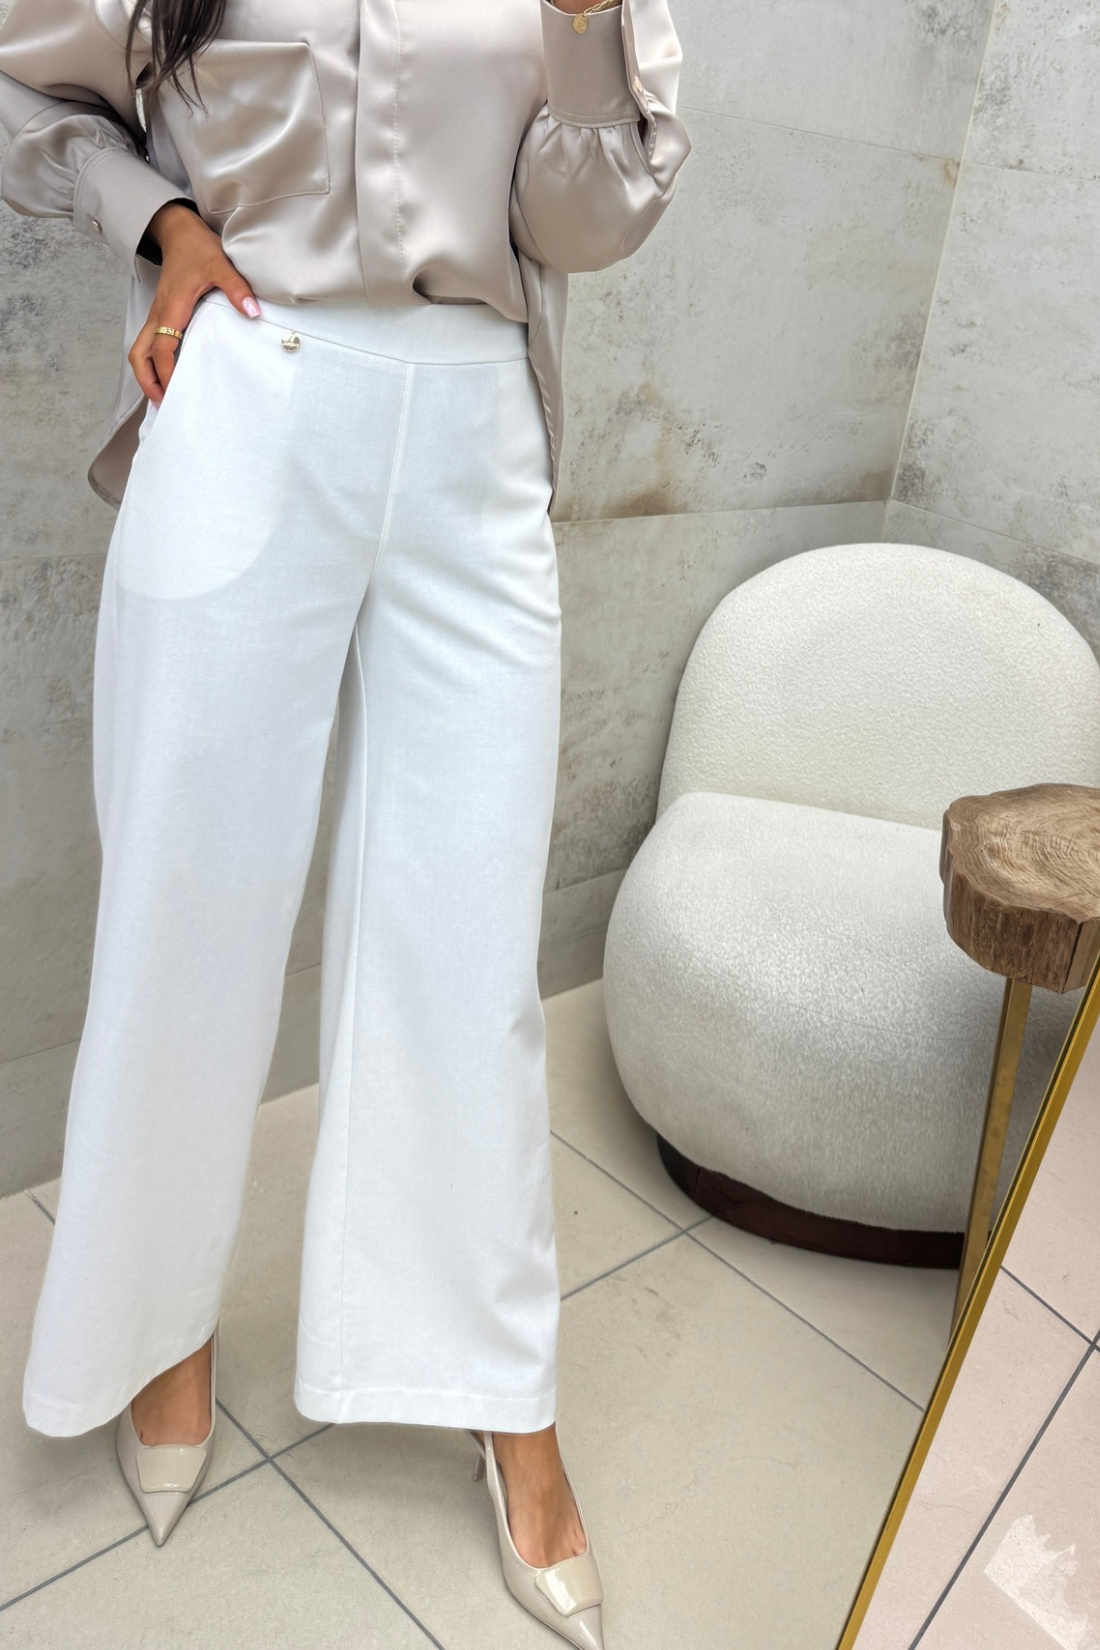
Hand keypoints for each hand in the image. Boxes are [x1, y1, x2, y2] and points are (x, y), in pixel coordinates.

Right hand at [128, 202, 260, 403]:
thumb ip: (236, 288)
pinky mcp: (161, 314)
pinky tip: (168, 373)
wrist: (179, 231)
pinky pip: (149, 343)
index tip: (176, 392)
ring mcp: (157, 315)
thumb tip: (253, 311)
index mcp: (171, 308)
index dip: (166, 373)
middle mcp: (159, 314)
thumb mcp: (220, 265)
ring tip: (163, 395)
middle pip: (139, 355)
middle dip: (148, 381)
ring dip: (147, 373)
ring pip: (140, 350)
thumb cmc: (196, 247)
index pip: (162, 348)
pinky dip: (153, 362)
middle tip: (164, 403)